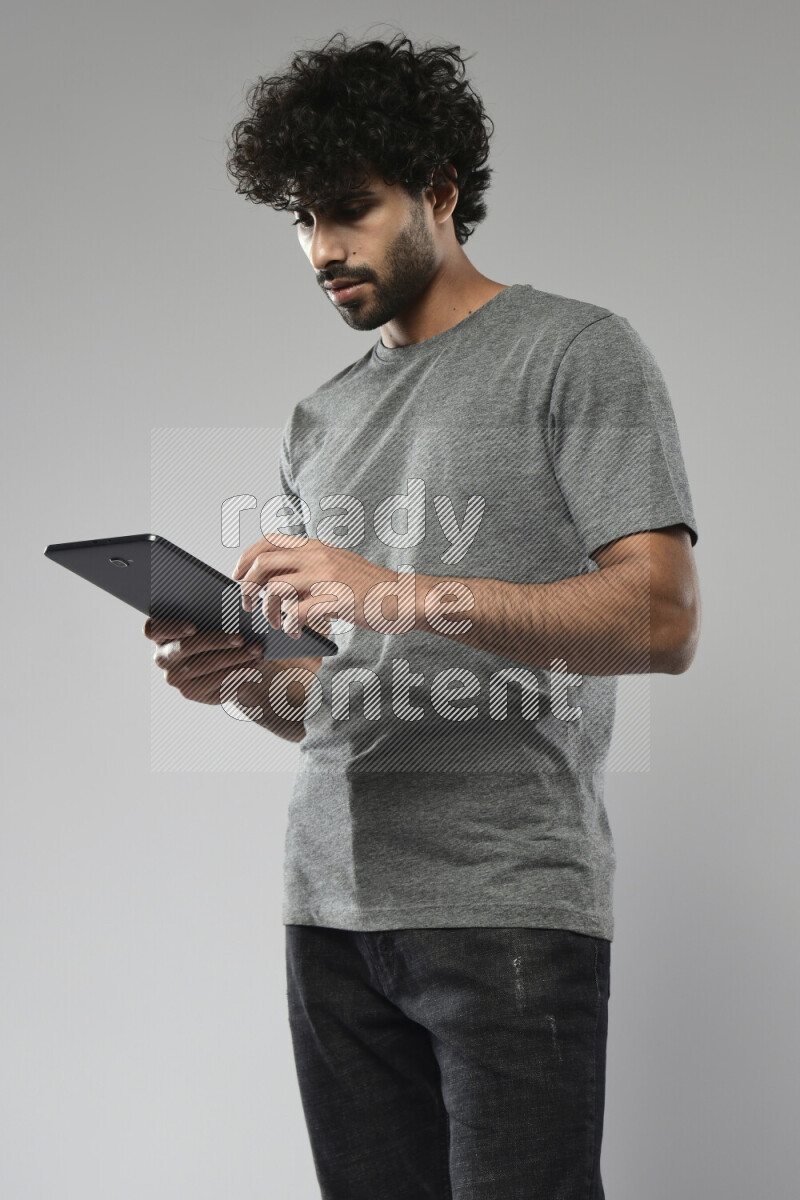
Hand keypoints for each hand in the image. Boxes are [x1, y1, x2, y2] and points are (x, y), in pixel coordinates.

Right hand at [144, 616, 264, 704]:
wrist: (226, 658)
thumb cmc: (215, 628)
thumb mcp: (211, 617)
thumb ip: (213, 611)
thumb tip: (234, 606)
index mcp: (160, 633)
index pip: (153, 629)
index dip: (171, 628)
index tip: (193, 627)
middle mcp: (163, 658)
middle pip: (183, 649)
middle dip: (215, 642)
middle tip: (240, 638)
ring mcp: (176, 678)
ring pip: (202, 668)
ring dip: (233, 658)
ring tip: (256, 650)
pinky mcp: (193, 693)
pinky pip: (215, 684)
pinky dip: (237, 673)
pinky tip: (253, 665)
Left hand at [232, 536, 412, 638]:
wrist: (403, 597)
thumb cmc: (369, 587)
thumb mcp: (336, 565)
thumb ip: (307, 567)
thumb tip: (272, 582)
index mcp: (315, 546)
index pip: (267, 541)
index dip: (245, 559)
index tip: (238, 577)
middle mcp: (317, 556)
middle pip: (262, 564)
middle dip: (247, 587)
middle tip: (249, 606)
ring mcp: (326, 578)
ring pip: (275, 590)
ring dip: (268, 611)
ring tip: (276, 623)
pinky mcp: (334, 601)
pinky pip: (295, 614)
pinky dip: (289, 627)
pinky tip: (296, 634)